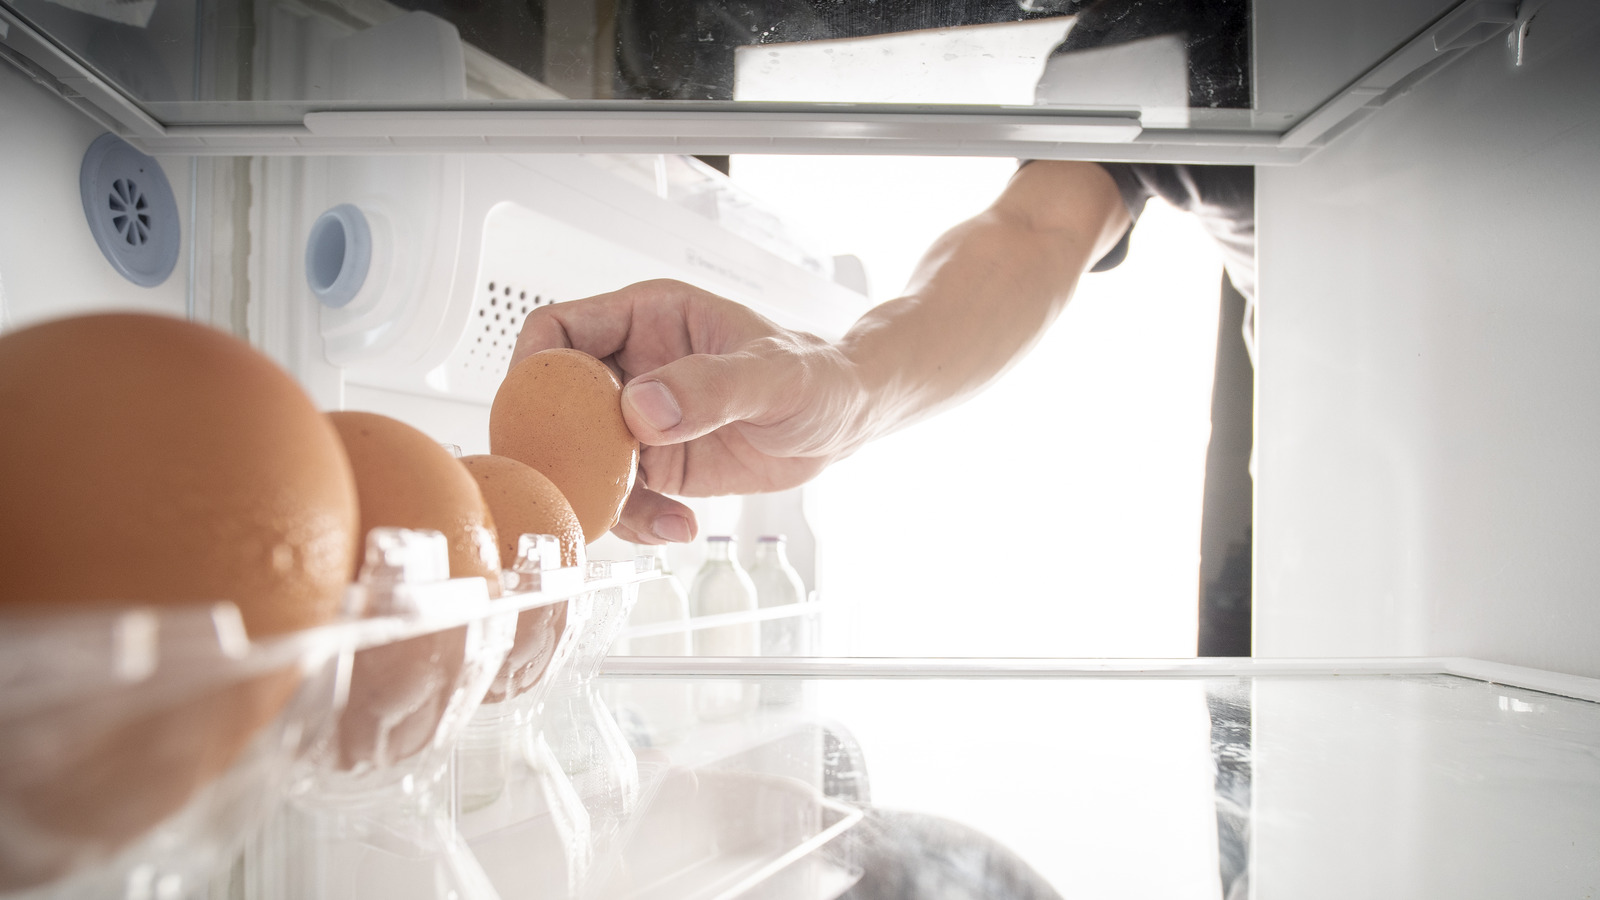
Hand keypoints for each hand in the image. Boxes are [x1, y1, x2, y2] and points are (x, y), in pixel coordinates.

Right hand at [511, 279, 864, 544]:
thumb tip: (642, 408)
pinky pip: (618, 497)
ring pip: (581, 460)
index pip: (558, 329)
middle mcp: (631, 367)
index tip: (537, 415)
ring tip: (652, 519)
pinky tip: (679, 526)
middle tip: (577, 488)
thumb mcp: (773, 374)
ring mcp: (637, 421)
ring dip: (602, 498)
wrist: (843, 424)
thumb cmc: (816, 375)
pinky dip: (635, 521)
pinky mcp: (654, 466)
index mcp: (646, 319)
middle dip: (556, 451)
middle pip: (554, 404)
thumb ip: (712, 386)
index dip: (533, 368)